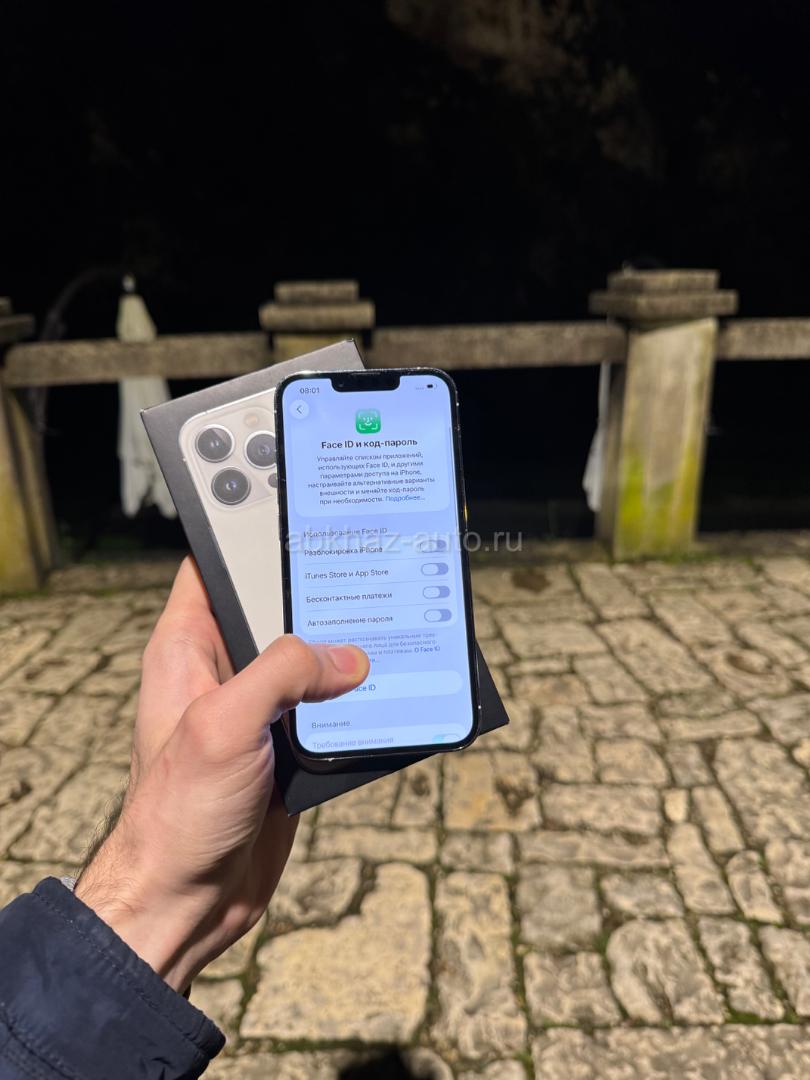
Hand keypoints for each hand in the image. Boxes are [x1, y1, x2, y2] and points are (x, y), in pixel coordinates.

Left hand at [75, 557, 368, 991]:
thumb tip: (347, 656)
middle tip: (367, 561)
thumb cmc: (177, 813)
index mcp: (188, 648)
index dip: (250, 532)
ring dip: (347, 650)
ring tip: (390, 620)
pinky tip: (388, 689)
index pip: (214, 565)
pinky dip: (357, 699)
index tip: (297, 508)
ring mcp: (258, 708)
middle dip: (319, 591)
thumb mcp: (223, 725)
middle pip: (277, 608)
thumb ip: (282, 674)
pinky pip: (329, 705)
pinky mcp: (287, 745)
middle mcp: (223, 670)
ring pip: (311, 658)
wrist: (187, 900)